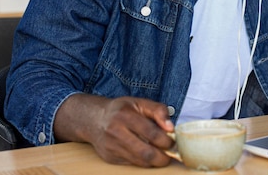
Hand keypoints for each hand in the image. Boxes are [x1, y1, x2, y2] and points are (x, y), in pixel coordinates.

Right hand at [55, 94, 174, 166]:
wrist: (94, 119)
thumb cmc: (121, 110)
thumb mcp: (140, 102)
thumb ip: (159, 111)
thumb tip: (171, 127)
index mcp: (125, 116)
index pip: (150, 132)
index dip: (165, 140)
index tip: (173, 141)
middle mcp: (116, 132)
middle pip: (145, 152)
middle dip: (162, 157)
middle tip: (170, 154)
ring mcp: (111, 147)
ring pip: (139, 161)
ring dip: (154, 161)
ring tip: (162, 155)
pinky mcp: (109, 158)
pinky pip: (132, 164)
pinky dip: (143, 162)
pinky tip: (148, 155)